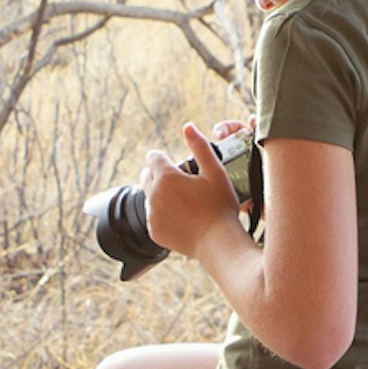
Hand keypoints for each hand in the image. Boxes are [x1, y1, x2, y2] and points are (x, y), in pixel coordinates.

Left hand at [142, 123, 240, 252]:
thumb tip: (188, 126)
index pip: (153, 157)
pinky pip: (153, 217)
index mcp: (166, 177)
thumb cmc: (220, 206)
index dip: (164, 158)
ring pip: (150, 197)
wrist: (218, 242)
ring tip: (185, 203)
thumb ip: (200, 147)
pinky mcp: (154, 231)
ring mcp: (152, 215)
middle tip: (182, 183)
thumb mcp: (215, 172)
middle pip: (147, 176)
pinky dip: (163, 214)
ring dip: (161, 195)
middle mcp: (153, 195)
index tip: (176, 165)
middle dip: (160, 175)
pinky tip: (183, 218)